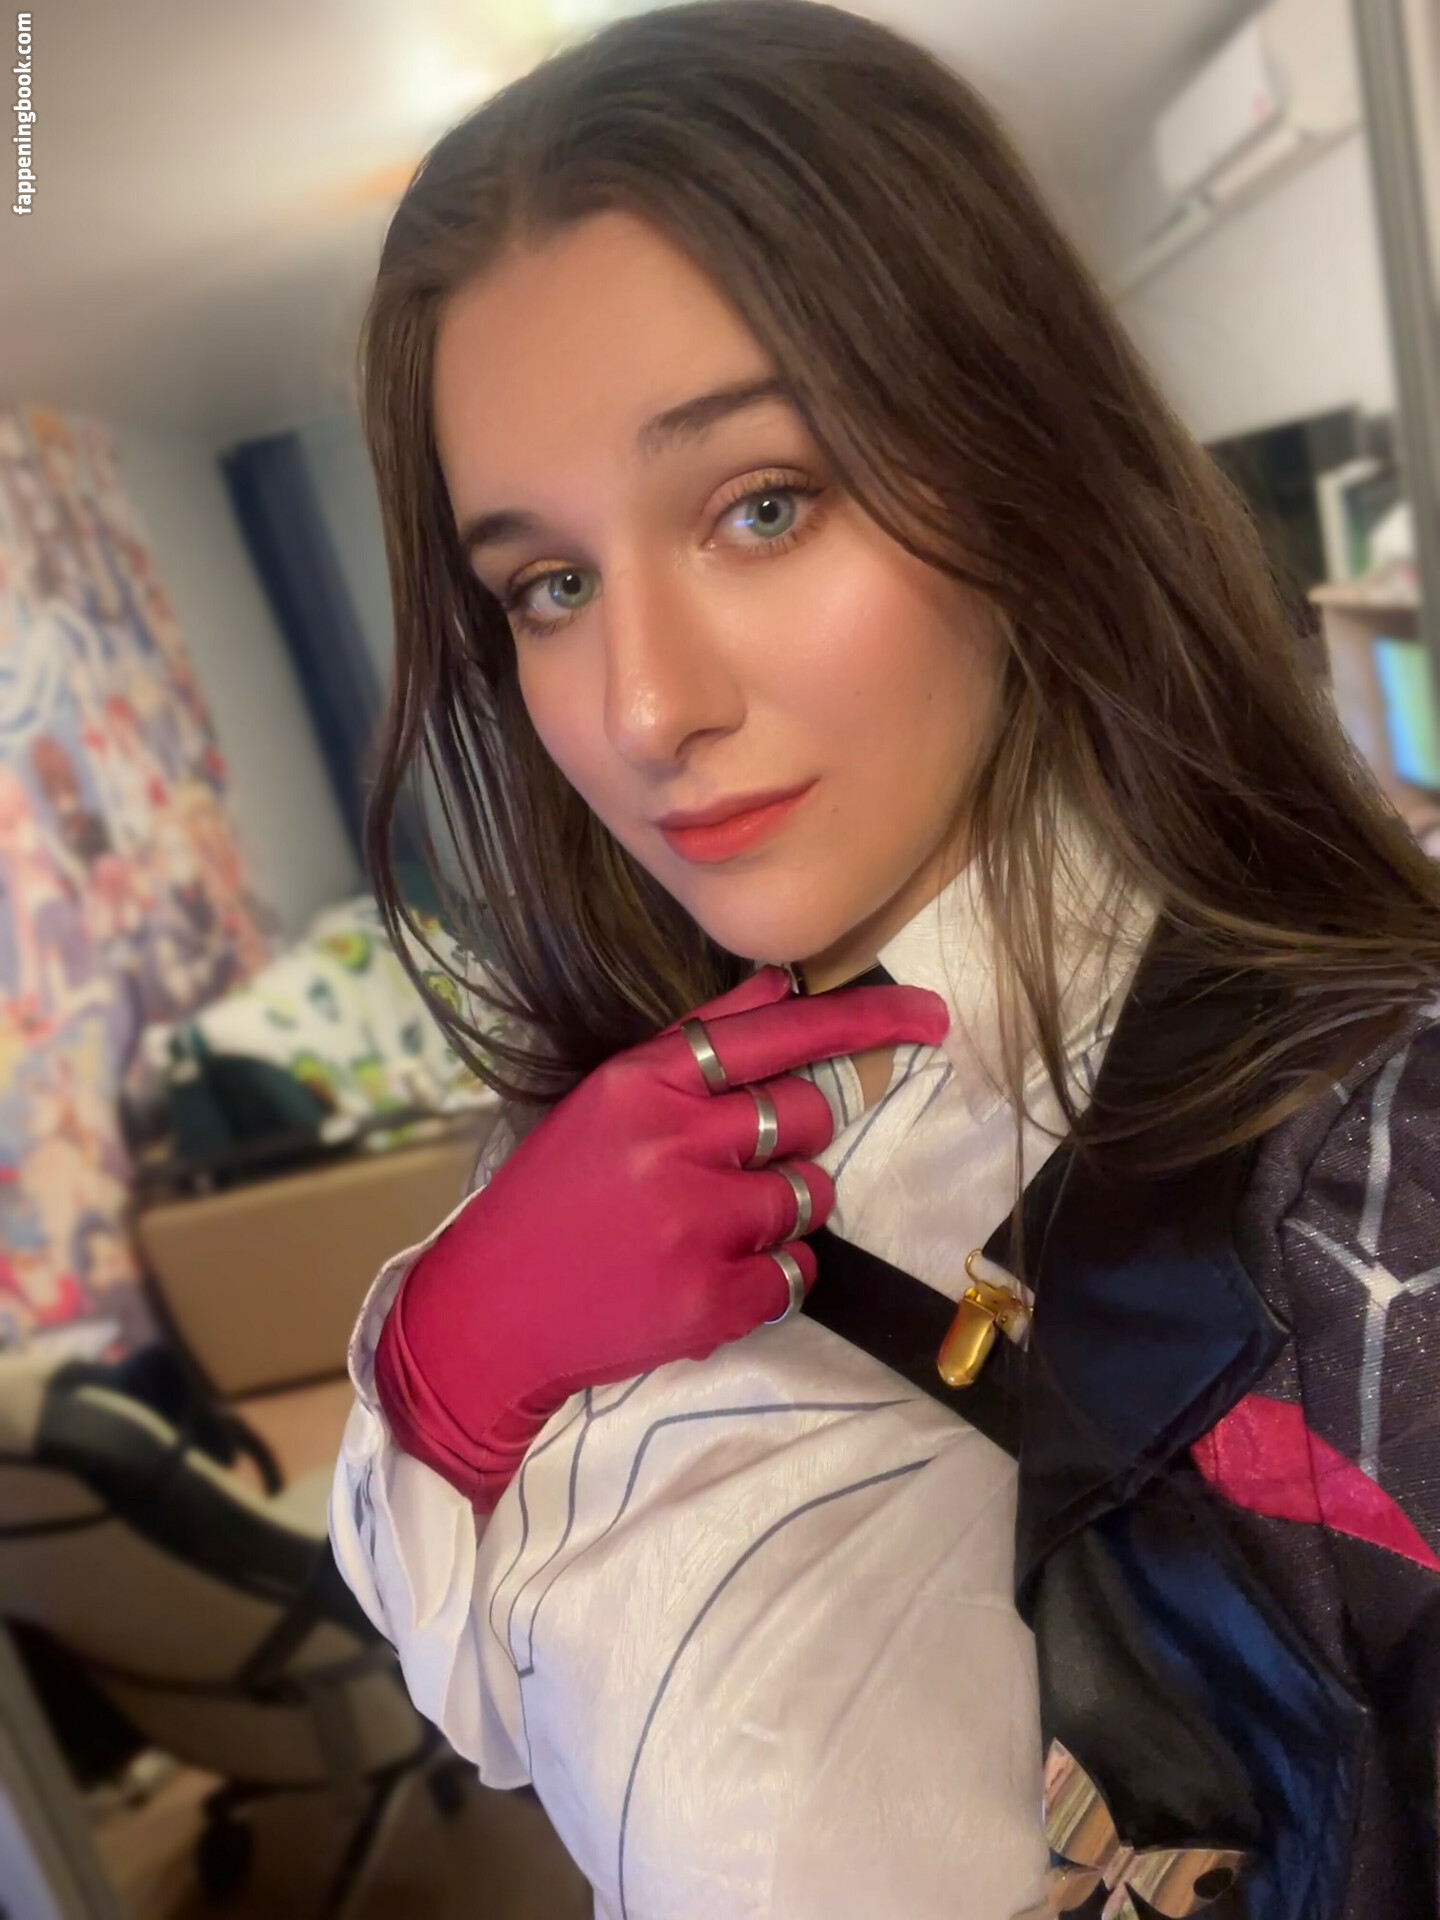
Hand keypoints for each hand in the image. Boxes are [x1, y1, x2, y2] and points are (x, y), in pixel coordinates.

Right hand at [373, 965, 948, 1509]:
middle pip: (808, 1117)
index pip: (774, 1034)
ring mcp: (694, 1226)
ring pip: (810, 1197)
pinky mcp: (710, 1302)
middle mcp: (672, 1144)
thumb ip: (692, 1044)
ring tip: (705, 1229)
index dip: (864, 1022)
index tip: (930, 1017)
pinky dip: (771, 1277)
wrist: (486, 1313)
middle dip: (791, 1141)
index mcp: (642, 1084)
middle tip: (728, 1169)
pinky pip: (798, 1273)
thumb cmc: (552, 1197)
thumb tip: (780, 988)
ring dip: (781, 1212)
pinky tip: (706, 1276)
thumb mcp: (606, 1101)